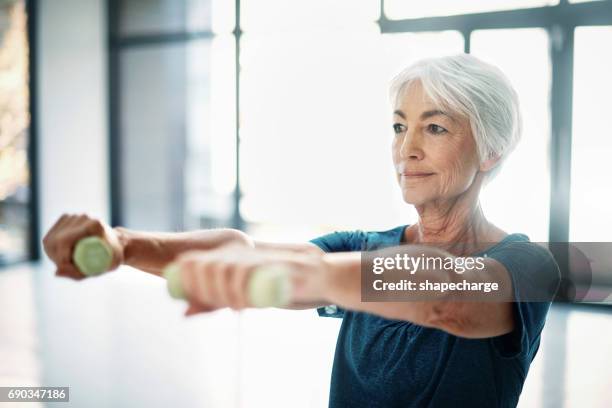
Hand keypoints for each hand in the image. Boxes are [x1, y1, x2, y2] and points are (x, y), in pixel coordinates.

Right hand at [42, 213, 124, 279]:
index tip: (70, 268)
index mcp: (94, 225)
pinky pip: (50, 237)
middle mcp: (84, 217)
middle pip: (55, 241)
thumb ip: (78, 274)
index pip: (64, 241)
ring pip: (50, 240)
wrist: (117, 244)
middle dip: (57, 258)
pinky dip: (52, 249)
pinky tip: (64, 254)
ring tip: (69, 261)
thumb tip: (56, 272)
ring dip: (54, 255)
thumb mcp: (100, 269)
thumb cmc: (111, 258)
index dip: (61, 258)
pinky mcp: (66, 219)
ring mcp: (74, 216)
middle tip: (70, 267)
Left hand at [173, 244, 330, 315]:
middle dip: (203, 292)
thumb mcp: (236, 296)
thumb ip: (212, 303)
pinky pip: (242, 273)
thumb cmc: (269, 287)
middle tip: (219, 307)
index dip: (185, 282)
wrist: (308, 275)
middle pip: (203, 267)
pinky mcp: (262, 262)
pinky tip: (241, 304)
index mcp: (222, 256)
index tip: (192, 302)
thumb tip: (185, 314)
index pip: (190, 262)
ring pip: (221, 270)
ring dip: (222, 294)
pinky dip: (238, 292)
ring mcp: (248, 256)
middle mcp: (232, 252)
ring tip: (235, 307)